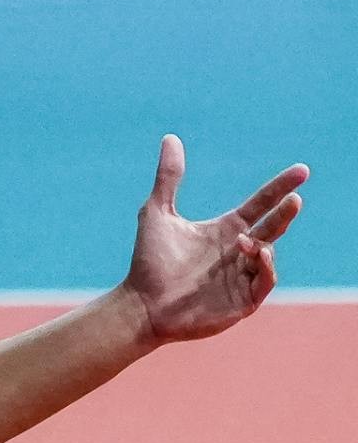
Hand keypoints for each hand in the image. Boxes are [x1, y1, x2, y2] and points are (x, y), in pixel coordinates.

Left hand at [124, 135, 306, 344]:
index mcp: (226, 229)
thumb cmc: (148, 261)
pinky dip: (266, 269)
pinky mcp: (242, 301)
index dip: (280, 188)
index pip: (261, 205)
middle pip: (273, 227)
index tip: (301, 171)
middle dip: (285, 213)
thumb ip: (168, 178)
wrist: (139, 304)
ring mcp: (242, 276)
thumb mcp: (157, 213)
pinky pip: (265, 283)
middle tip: (294, 199)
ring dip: (264, 245)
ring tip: (246, 240)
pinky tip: (256, 256)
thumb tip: (170, 138)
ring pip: (269, 256)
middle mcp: (238, 250)